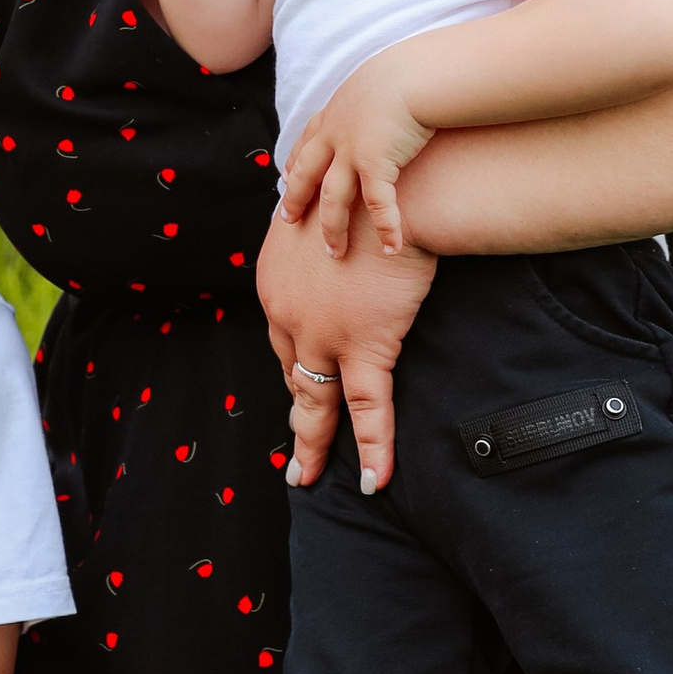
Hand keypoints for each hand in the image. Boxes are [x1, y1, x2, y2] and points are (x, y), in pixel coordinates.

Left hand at [258, 208, 436, 491]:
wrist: (397, 194)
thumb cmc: (366, 198)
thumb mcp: (320, 217)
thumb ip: (315, 244)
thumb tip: (324, 255)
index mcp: (275, 282)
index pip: (282, 338)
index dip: (294, 367)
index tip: (299, 385)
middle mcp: (287, 313)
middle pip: (293, 373)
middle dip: (296, 412)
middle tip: (295, 450)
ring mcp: (323, 334)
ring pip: (316, 401)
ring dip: (313, 443)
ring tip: (307, 475)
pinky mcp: (365, 345)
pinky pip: (368, 409)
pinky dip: (373, 447)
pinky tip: (375, 479)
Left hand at [279, 43, 435, 257]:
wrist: (417, 72)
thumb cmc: (408, 74)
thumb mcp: (377, 82)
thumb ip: (370, 99)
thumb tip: (378, 102)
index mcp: (335, 114)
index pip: (306, 143)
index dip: (295, 163)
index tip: (287, 178)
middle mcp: (336, 134)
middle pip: (307, 175)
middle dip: (295, 200)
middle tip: (287, 222)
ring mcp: (352, 151)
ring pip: (333, 199)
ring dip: (333, 229)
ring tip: (335, 254)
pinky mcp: (376, 163)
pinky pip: (378, 205)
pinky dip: (386, 229)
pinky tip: (392, 249)